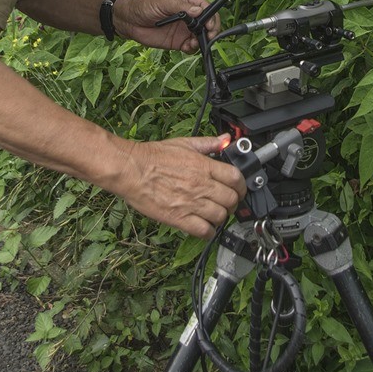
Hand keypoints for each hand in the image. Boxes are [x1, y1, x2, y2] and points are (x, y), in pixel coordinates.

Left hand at [112, 0, 218, 52]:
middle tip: (209, 35)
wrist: (128, 21)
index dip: (211, 15)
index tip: (210, 24)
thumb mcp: (162, 3)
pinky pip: (191, 46)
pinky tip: (187, 47)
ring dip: (202, 40)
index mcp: (186, 1)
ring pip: (201, 35)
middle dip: (211, 29)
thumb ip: (180, 7)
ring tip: (194, 42)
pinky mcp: (178, 41)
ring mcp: (184, 29)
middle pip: (207, 22)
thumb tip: (199, 11)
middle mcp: (188, 15)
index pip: (205, 7)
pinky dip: (193, 48)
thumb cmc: (143, 5)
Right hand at [113, 135, 245, 237]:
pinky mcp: (179, 218)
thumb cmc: (153, 156)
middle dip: (233, 202)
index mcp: (204, 166)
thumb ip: (208, 143)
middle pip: (231, 199)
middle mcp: (201, 185)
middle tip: (227, 203)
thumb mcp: (184, 143)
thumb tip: (225, 140)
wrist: (131, 169)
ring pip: (221, 216)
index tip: (239, 189)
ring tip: (215, 214)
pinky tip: (205, 226)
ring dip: (221, 217)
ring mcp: (191, 203)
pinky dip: (208, 231)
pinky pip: (204, 231)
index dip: (242, 186)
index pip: (236, 178)